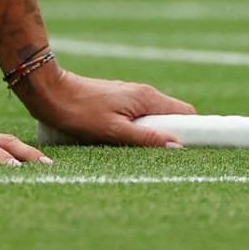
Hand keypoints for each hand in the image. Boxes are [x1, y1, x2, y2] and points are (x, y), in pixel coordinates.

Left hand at [17, 67, 196, 146]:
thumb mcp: (114, 131)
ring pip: (154, 117)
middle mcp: (142, 93)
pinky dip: (140, 129)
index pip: (186, 112)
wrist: (50, 92)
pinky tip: (126, 141)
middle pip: (172, 115)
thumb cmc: (79, 111)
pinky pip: (139, 116)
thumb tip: (178, 146)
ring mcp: (129, 96)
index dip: (195, 129)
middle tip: (165, 157)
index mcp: (146, 98)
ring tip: (142, 151)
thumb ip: (146, 138)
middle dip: (174, 135)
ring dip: (155, 134)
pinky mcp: (117, 100)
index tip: (198, 148)